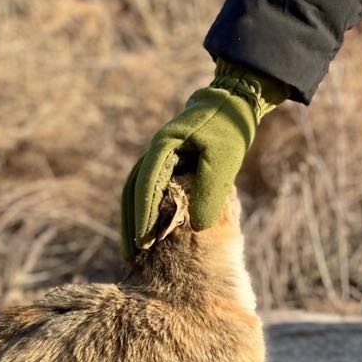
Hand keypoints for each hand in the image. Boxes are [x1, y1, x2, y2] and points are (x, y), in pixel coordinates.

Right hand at [120, 61, 287, 260]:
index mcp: (162, 148)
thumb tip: (198, 229)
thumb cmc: (228, 132)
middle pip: (132, 192)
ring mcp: (158, 159)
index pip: (145, 186)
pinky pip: (148, 191)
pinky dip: (145, 212)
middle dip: (130, 224)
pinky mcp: (166, 166)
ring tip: (133, 251)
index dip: (142, 215)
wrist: (231, 105)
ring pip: (136, 193)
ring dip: (133, 221)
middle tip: (130, 256)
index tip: (142, 242)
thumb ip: (211, 191)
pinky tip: (148, 232)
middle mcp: (154, 154)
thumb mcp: (223, 162)